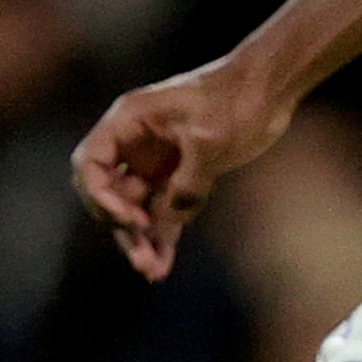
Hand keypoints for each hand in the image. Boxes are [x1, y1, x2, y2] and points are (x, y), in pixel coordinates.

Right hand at [71, 63, 291, 280]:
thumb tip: (171, 214)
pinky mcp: (182, 179)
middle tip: (142, 257)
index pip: (90, 164)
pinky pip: (164, 214)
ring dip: (141, 240)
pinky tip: (162, 267)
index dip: (100, 195)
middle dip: (122, 226)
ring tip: (152, 271)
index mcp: (129, 121)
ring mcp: (157, 163)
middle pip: (109, 194)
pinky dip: (163, 239)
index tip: (130, 216)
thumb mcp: (210, 137)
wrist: (270, 89)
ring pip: (137, 210)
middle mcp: (136, 144)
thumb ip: (189, 178)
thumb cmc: (236, 98)